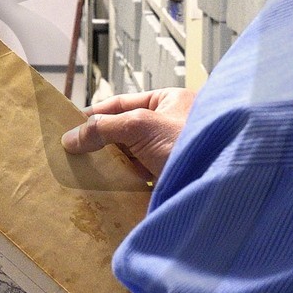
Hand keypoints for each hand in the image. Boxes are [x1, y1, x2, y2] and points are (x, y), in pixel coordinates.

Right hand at [62, 88, 195, 183]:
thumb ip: (103, 128)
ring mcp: (172, 153)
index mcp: (168, 102)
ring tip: (83, 175)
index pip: (121, 103)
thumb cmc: (192, 143)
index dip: (94, 115)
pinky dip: (124, 184)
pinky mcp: (172, 178)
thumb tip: (70, 138)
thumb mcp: (141, 126)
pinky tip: (107, 191)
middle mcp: (171, 126)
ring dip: (111, 167)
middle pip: (124, 132)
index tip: (70, 129)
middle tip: (72, 155)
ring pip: (132, 157)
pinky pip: (142, 178)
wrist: (222, 184)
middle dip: (101, 144)